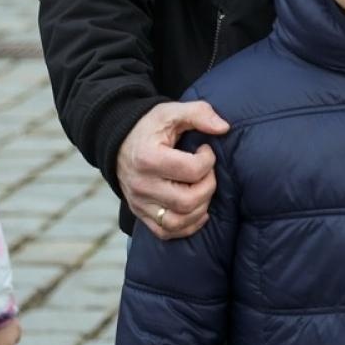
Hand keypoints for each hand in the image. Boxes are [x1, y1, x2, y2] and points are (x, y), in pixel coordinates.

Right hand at [118, 100, 229, 239]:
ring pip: (177, 222)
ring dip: (200, 209)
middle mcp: (141, 185)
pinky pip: (166, 232)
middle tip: (206, 172)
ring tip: (202, 190)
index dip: (208, 160)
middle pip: (187, 201)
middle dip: (208, 187)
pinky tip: (197, 209)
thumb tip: (224, 128)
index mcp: (148, 158)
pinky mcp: (140, 213)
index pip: (192, 171)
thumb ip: (199, 113)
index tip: (205, 150)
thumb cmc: (150, 127)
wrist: (119, 141)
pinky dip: (187, 226)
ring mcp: (139, 203)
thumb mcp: (171, 112)